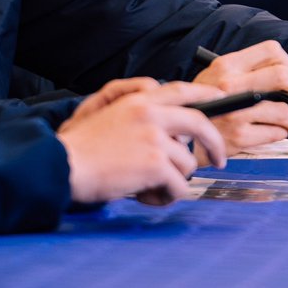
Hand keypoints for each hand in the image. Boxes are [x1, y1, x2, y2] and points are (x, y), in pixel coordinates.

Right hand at [58, 81, 227, 205]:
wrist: (66, 165)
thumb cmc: (86, 148)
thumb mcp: (115, 116)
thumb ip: (146, 117)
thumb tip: (175, 134)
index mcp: (141, 100)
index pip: (182, 89)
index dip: (205, 92)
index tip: (221, 97)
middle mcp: (152, 114)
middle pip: (199, 123)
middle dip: (215, 143)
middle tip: (219, 159)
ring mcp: (155, 138)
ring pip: (187, 163)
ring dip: (174, 181)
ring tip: (150, 189)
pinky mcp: (155, 163)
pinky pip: (179, 186)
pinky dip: (167, 197)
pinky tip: (146, 197)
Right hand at [193, 41, 287, 148]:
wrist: (178, 140)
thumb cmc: (200, 108)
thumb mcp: (214, 77)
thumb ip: (244, 72)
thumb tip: (284, 75)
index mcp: (227, 65)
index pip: (271, 50)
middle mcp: (232, 85)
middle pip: (283, 75)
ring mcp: (236, 113)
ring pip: (284, 110)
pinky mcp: (237, 138)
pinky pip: (274, 133)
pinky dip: (281, 134)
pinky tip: (275, 133)